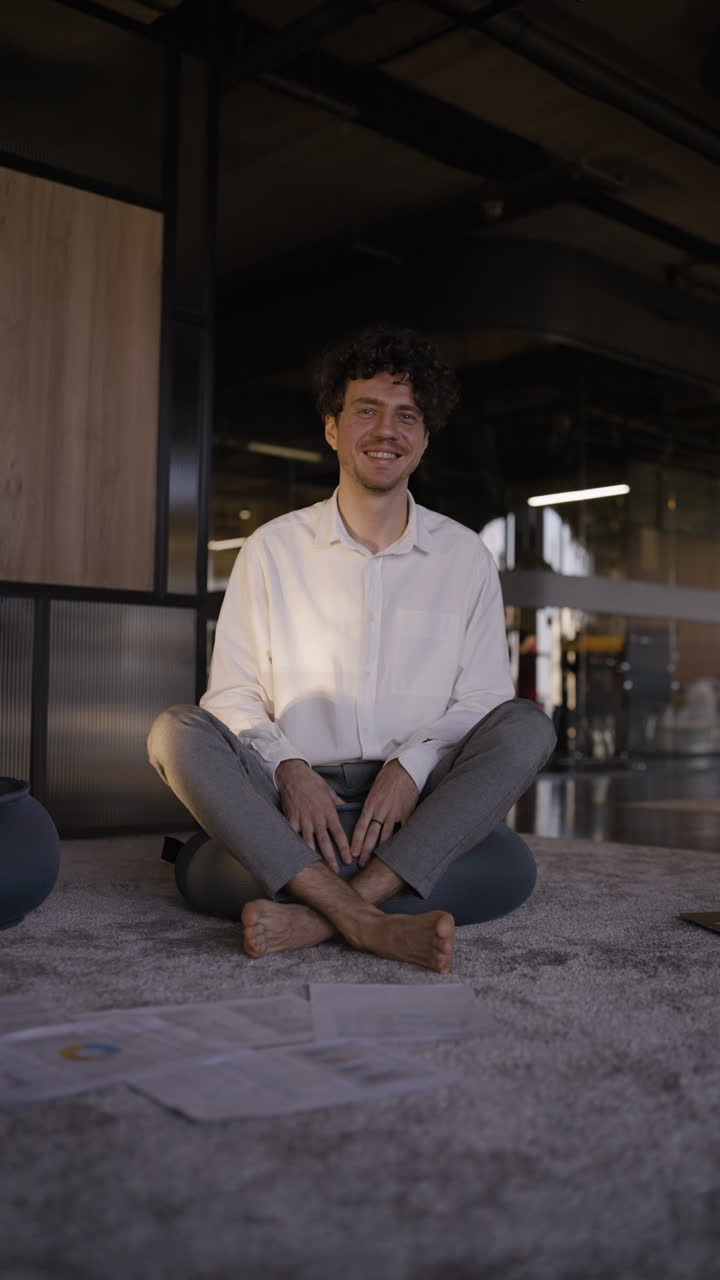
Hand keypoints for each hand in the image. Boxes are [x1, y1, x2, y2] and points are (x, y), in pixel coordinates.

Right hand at [275, 759, 351, 873]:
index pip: (339, 833)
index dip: (344, 848)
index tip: (349, 859)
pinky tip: (295, 857)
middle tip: (336, 872)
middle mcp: (317, 817)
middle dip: (331, 859)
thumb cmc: (312, 781)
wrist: (293, 774)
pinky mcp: (291, 819)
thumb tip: (348, 808)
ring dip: (313, 857)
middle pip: (325, 842)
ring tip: (317, 869)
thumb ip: (339, 803)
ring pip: (309, 842)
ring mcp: (303, 819)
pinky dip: (294, 846)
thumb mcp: (329, 791)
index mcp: (328, 811)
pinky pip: (293, 836)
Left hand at [350, 759, 419, 867]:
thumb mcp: (374, 791)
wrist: (404, 768)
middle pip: (371, 835)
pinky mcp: (408, 812)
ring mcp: (395, 812)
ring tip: (378, 861)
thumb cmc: (387, 778)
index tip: (351, 853)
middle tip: (361, 863)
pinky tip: (399, 851)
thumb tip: (365, 820)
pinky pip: (404, 830)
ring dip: (382, 850)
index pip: (360, 827)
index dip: (355, 842)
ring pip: (387, 836)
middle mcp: (381, 810)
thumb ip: (370, 807)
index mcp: (370, 804)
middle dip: (365, 851)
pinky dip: (401, 841)